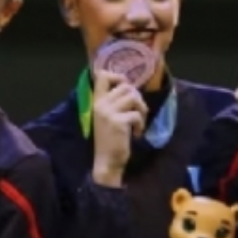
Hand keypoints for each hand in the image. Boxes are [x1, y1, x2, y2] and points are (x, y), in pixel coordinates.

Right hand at [92, 70, 146, 185]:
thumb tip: (132, 89)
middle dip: (137, 97)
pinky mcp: (118, 122)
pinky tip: (136, 134)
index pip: (102, 75)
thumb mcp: (108, 117)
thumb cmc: (109, 140)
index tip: (126, 89)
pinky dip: (141, 124)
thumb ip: (114, 102)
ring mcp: (108, 112)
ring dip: (141, 109)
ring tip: (139, 122)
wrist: (106, 162)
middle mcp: (100, 104)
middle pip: (126, 86)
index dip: (118, 76)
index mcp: (96, 101)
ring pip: (133, 96)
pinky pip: (136, 114)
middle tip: (138, 113)